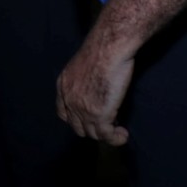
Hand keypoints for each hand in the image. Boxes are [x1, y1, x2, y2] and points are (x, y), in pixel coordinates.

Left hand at [56, 30, 132, 145]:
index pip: (63, 113)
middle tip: (107, 123)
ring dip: (106, 135)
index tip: (88, 120)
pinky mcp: (98, 115)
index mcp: (63, 85)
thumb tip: (95, 92)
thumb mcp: (83, 65)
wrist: (108, 48)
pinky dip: (115, 138)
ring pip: (93, 134)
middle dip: (92, 128)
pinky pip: (106, 136)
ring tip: (118, 131)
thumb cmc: (101, 49)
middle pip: (77, 126)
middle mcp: (69, 99)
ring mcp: (82, 109)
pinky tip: (123, 134)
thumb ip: (83, 81)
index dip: (76, 120)